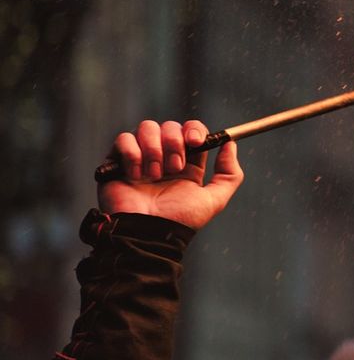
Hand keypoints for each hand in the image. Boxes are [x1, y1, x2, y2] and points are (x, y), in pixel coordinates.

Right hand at [98, 120, 243, 229]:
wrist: (147, 233)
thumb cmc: (179, 220)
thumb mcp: (214, 200)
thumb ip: (229, 173)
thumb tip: (230, 143)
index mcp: (186, 164)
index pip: (191, 131)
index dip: (194, 130)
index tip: (196, 141)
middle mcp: (163, 158)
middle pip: (170, 126)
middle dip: (174, 142)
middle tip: (174, 167)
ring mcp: (140, 158)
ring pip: (146, 127)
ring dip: (154, 149)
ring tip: (154, 175)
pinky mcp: (117, 162)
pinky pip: (123, 139)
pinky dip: (132, 154)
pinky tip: (136, 175)